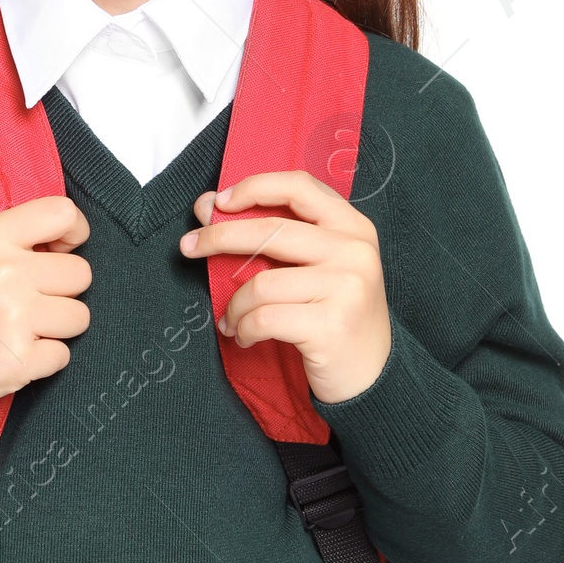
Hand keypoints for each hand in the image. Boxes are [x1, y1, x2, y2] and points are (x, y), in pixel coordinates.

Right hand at [0, 195, 91, 403]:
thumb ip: (20, 238)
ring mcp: (14, 317)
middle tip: (27, 301)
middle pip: (80, 273)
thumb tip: (70, 242)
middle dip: (62, 291)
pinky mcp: (20, 359)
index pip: (61, 214)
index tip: (59, 250)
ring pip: (79, 316)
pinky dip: (44, 359)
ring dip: (56, 327)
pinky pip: (63, 354)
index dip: (73, 232)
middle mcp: (4, 273)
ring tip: (21, 328)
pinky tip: (15, 351)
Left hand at [179, 170, 390, 404]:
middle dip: (219, 237)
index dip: (254, 188)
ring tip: (231, 320)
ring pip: (261, 283)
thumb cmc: (337, 317)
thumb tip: (210, 208)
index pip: (298, 187)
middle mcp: (355, 251)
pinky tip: (244, 336)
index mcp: (353, 227)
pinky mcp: (331, 325)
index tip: (218, 203)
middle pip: (271, 231)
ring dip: (234, 305)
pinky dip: (243, 329)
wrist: (375, 375)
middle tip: (188, 247)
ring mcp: (347, 287)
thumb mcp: (323, 268)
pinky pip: (264, 319)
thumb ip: (278, 238)